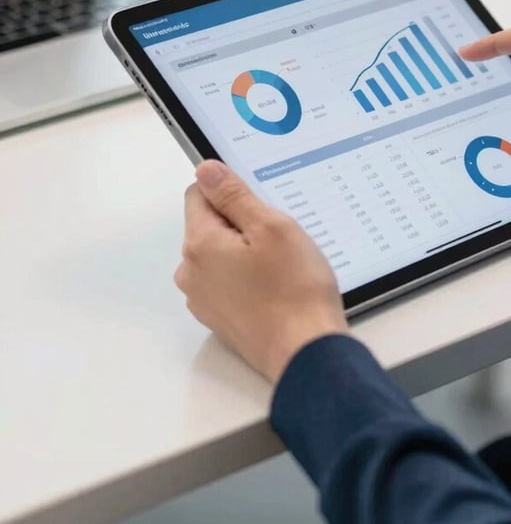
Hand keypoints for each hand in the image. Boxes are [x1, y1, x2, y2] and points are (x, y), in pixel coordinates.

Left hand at [174, 161, 347, 383]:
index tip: (260, 204)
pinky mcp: (220, 317)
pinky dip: (249, 277)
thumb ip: (234, 195)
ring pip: (221, 253)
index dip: (232, 191)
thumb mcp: (271, 226)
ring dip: (247, 251)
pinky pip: (229, 280)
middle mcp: (192, 272)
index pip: (199, 193)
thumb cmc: (295, 291)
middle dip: (242, 223)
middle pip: (210, 224)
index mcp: (199, 244)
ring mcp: (204, 298)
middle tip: (279, 238)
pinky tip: (277, 286)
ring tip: (281, 266)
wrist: (305, 352)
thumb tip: (206, 170)